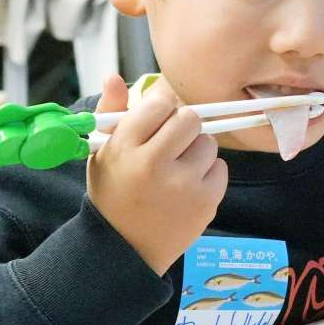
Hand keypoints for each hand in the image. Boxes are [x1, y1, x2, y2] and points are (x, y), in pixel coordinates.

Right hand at [84, 75, 227, 274]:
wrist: (125, 247)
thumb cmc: (114, 193)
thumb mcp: (102, 153)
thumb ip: (112, 113)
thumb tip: (114, 76)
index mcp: (125, 147)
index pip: (159, 104)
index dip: (163, 109)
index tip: (159, 121)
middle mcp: (154, 163)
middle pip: (190, 118)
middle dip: (183, 126)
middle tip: (172, 142)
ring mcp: (183, 184)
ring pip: (208, 142)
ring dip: (197, 149)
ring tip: (178, 168)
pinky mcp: (206, 201)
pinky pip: (221, 168)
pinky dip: (209, 173)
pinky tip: (188, 186)